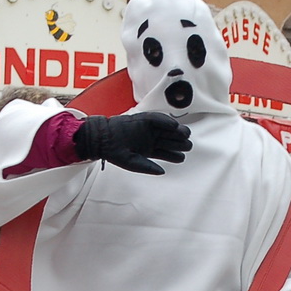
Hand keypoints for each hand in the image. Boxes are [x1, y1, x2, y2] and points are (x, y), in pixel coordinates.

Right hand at [75, 113, 190, 175]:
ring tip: (184, 134)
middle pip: (171, 140)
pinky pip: (157, 119)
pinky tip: (173, 125)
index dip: (175, 156)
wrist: (103, 139)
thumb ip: (148, 167)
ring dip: (176, 131)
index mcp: (150, 150)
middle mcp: (152, 139)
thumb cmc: (115, 152)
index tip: (181, 157)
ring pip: (167, 129)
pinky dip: (165, 121)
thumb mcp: (133, 163)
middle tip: (187, 145)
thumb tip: (162, 171)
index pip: (167, 153)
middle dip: (180, 143)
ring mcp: (149, 129)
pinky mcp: (144, 119)